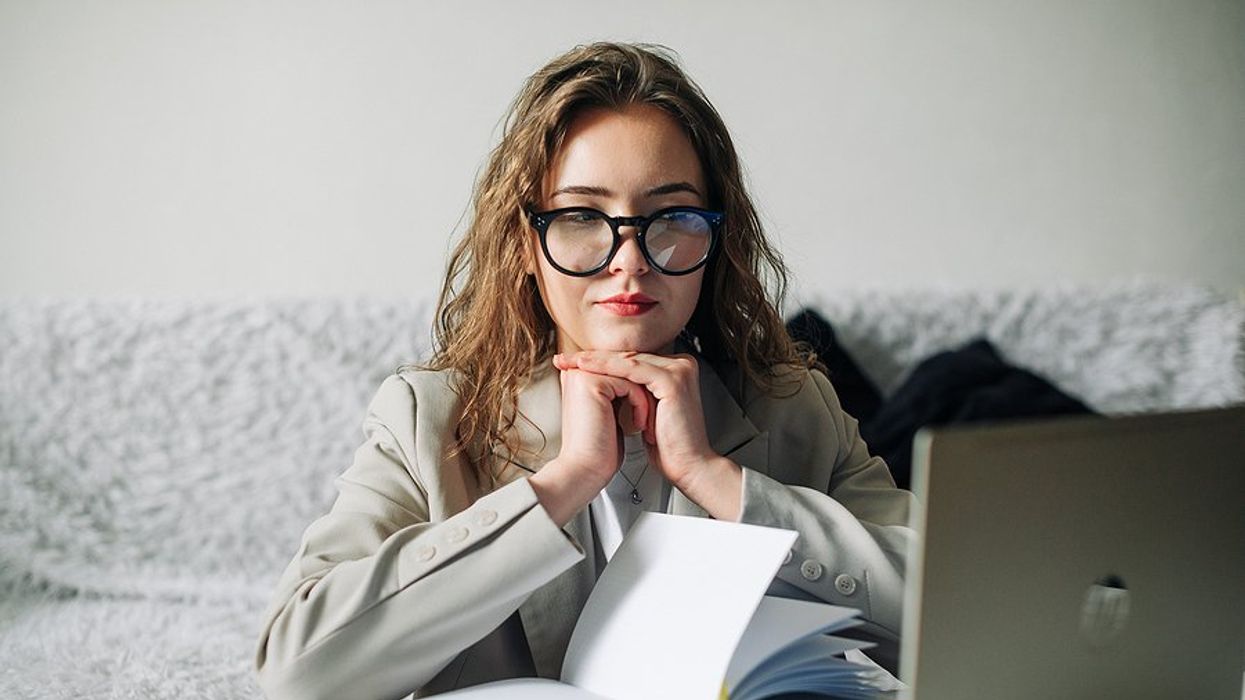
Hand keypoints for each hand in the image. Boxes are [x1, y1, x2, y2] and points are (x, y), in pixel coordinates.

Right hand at [529, 364, 651, 526]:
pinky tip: (639, 424)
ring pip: (631, 375)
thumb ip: (619, 392)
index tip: (651, 410)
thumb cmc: (600, 450)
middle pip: (627, 368)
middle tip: (653, 415)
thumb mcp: (612, 413)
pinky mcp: (591, 383)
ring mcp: (582, 375)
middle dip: (645, 392)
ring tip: (646, 423)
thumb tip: (642, 382)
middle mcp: (578, 372)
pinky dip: (641, 404)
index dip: (641, 388)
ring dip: (645, 399)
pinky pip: (630, 384)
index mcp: (580, 377)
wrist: (586, 470)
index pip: (622, 369)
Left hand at [552, 351, 741, 518]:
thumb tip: (607, 382)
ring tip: (570, 361)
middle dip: (593, 357)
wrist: (689, 467)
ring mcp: (679, 370)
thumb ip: (634, 392)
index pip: (632, 360)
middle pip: (629, 357)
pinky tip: (587, 367)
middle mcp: (681, 365)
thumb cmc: (669, 447)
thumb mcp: (646, 412)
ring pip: (628, 360)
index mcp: (676, 370)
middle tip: (565, 359)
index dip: (601, 361)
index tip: (573, 363)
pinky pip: (632, 369)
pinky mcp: (673, 380)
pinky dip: (606, 368)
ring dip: (595, 360)